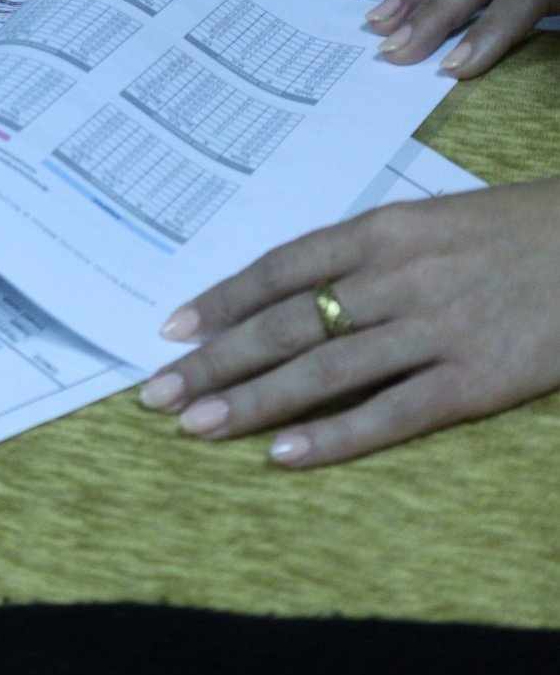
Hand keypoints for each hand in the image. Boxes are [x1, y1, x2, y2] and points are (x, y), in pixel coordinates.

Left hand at [139, 181, 559, 465]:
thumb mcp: (435, 219)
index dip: (222, 300)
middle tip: (157, 392)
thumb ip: (368, 251)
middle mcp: (397, 276)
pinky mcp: (474, 381)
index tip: (172, 329)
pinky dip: (333, 436)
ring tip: (196, 425)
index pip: (282, 268)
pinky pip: (390, 413)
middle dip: (215, 359)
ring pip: (324, 369)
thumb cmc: (519, 227)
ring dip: (253, 400)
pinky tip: (283, 455)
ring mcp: (435, 330)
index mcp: (384, 229)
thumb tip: (295, 286)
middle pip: (287, 322)